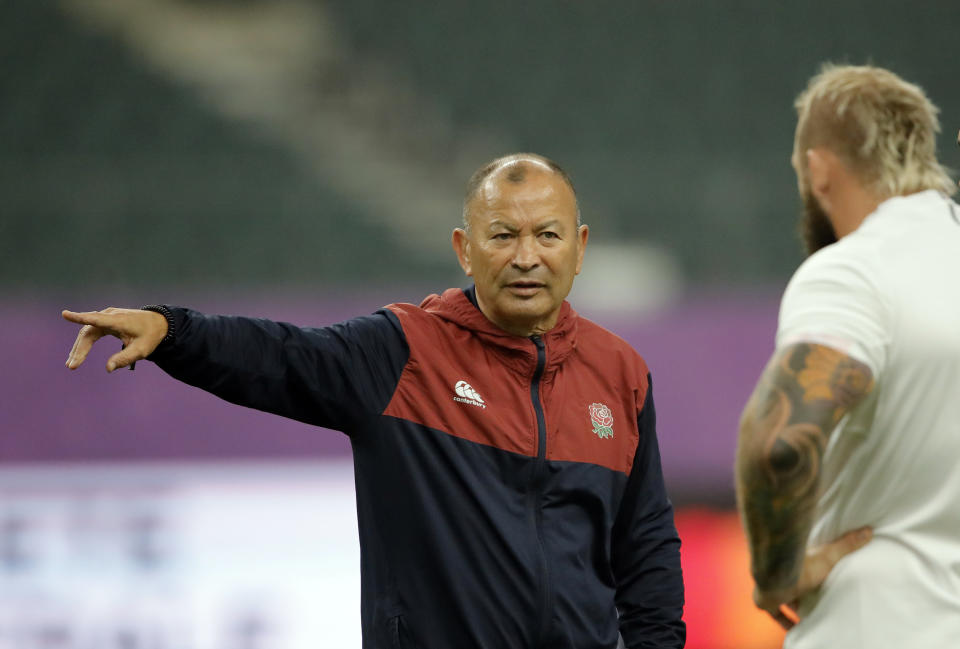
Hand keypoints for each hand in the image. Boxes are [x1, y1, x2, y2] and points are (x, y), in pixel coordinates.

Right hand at [63, 307, 168, 371]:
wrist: (159, 323)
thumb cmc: (150, 336)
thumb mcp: (142, 350)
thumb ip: (125, 358)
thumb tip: (108, 368)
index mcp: (118, 321)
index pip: (95, 319)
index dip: (80, 318)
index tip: (65, 314)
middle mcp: (110, 316)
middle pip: (88, 332)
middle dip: (78, 349)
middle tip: (72, 366)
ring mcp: (107, 316)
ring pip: (87, 332)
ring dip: (79, 347)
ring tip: (72, 364)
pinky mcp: (106, 320)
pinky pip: (91, 330)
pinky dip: (84, 342)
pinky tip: (77, 353)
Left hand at [753, 526, 871, 629]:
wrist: (776, 575)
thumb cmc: (802, 565)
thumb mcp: (829, 555)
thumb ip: (847, 544)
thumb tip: (869, 530)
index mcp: (796, 562)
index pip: (804, 569)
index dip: (812, 576)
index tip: (821, 581)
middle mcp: (783, 574)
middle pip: (795, 585)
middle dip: (805, 593)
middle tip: (820, 603)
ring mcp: (772, 587)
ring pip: (784, 599)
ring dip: (796, 607)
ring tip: (812, 617)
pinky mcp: (765, 601)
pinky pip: (776, 614)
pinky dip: (785, 622)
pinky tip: (796, 628)